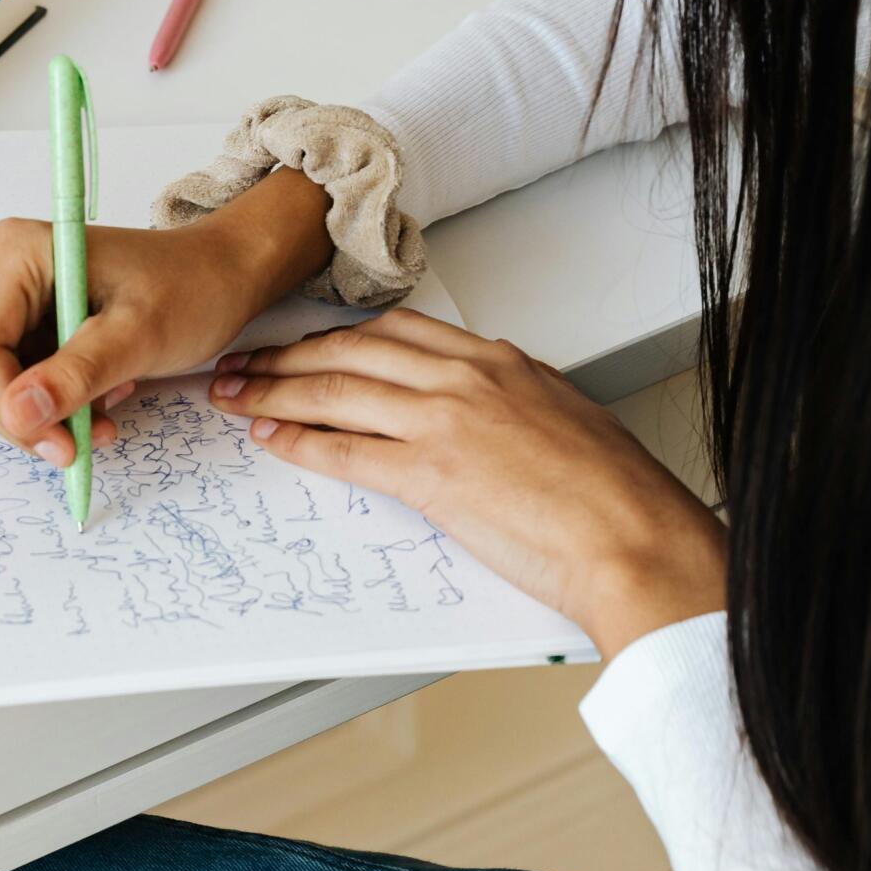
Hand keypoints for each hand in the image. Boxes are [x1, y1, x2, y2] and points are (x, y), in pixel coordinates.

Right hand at [0, 195, 313, 466]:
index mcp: (15, 254)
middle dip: (33, 417)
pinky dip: (54, 403)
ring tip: (107, 409)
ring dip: (47, 416)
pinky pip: (16, 381)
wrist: (220, 273)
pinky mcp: (21, 320)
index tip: (63, 447)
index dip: (12, 409)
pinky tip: (99, 395)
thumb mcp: (138, 336)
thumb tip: (16, 414)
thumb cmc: (190, 288)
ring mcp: (6, 295)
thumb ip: (76, 375)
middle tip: (95, 433)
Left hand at [208, 306, 725, 657]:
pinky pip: (343, 449)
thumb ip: (513, 402)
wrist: (636, 539)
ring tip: (234, 395)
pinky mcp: (431, 474)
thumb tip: (483, 412)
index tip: (302, 344)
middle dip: (286, 356)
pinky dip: (297, 441)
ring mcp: (445, 422)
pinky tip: (270, 438)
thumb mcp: (565, 418)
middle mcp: (467, 378)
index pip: (395, 331)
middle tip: (243, 362)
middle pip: (350, 351)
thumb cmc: (616, 496)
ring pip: (334, 391)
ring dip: (273, 392)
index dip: (336, 337)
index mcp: (500, 361)